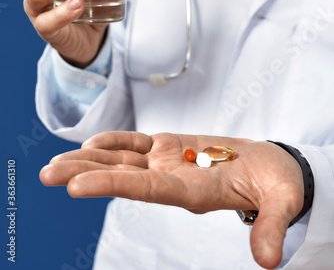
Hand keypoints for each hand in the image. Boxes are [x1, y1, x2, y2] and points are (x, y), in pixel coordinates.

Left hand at [40, 131, 303, 268]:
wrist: (272, 168)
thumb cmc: (277, 184)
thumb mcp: (281, 201)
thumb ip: (272, 225)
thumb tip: (268, 262)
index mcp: (191, 193)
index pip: (145, 189)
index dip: (111, 185)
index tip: (74, 186)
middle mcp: (172, 179)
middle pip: (121, 176)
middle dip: (84, 173)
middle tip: (47, 174)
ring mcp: (170, 162)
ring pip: (122, 159)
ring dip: (89, 157)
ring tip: (56, 161)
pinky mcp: (174, 146)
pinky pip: (138, 143)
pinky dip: (115, 141)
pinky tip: (93, 141)